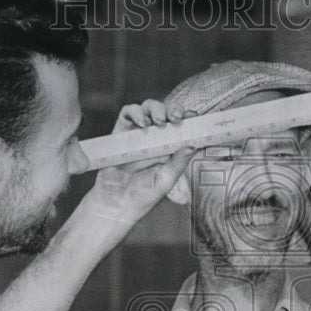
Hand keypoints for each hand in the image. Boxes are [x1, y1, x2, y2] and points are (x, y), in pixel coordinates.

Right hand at [87, 99, 194, 222]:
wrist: (116, 202)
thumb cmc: (143, 194)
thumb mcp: (165, 180)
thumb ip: (178, 163)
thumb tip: (193, 145)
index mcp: (170, 146)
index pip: (182, 126)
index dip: (189, 118)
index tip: (194, 117)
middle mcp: (156, 136)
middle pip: (167, 112)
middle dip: (173, 109)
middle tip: (176, 117)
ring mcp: (138, 132)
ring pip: (149, 108)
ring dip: (156, 109)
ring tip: (158, 121)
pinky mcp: (121, 131)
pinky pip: (128, 113)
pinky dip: (135, 112)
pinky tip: (142, 124)